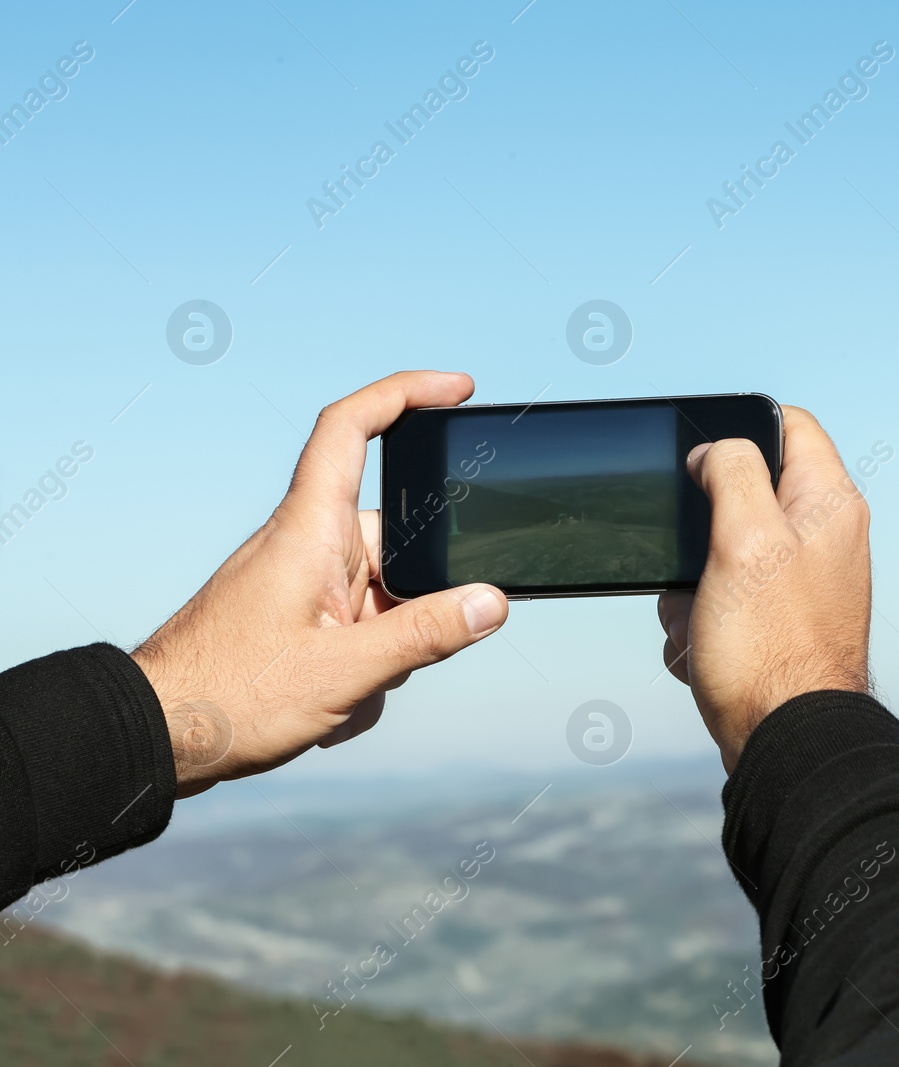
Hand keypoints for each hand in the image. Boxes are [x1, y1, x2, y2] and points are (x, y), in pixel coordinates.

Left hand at [131, 372, 508, 796]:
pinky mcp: (297, 613)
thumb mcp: (345, 672)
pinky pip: (358, 620)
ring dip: (388, 642)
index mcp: (309, 530)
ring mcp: (300, 579)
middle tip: (399, 650)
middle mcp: (305, 543)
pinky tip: (339, 704)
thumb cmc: (228, 696)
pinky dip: (366, 661)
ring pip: (381, 588)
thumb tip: (489, 603)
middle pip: (394, 533)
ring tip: (352, 690)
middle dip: (419, 593)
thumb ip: (425, 634)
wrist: (155, 734)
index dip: (405, 393)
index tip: (458, 390)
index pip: (351, 428)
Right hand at [657, 406, 870, 771]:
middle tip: (699, 565)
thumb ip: (732, 472)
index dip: (737, 431)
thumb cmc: (771, 647)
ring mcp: (799, 586)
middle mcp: (822, 539)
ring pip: (719, 557)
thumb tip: (715, 449)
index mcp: (828, 504)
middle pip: (741, 497)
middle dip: (698, 532)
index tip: (699, 463)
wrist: (786, 745)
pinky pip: (720, 605)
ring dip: (691, 589)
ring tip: (703, 623)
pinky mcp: (777, 627)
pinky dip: (701, 627)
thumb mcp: (744, 538)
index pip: (789, 425)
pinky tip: (705, 653)